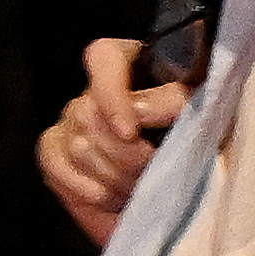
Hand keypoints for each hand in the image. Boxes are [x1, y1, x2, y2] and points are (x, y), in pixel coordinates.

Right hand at [35, 38, 187, 247]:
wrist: (181, 184)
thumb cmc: (197, 134)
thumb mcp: (200, 110)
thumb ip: (177, 99)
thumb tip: (151, 109)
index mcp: (128, 62)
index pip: (104, 59)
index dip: (111, 97)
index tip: (131, 132)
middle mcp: (91, 90)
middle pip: (88, 113)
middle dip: (124, 153)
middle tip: (153, 170)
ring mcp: (69, 122)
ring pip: (78, 146)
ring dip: (114, 176)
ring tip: (142, 187)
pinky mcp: (54, 153)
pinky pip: (56, 166)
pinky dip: (87, 188)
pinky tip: (115, 197)